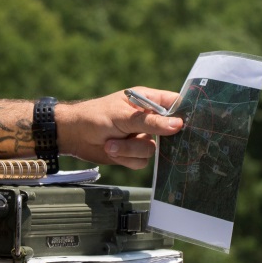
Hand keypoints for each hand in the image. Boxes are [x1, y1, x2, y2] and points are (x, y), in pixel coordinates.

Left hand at [57, 89, 182, 168]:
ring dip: (129, 149)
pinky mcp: (132, 153)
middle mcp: (147, 119)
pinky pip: (141, 161)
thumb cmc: (95, 116)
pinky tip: (112, 150)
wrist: (74, 136)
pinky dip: (125, 158)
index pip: (174, 103)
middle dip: (152, 138)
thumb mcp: (124, 117)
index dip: (184, 112)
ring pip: (151, 151)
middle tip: (139, 136)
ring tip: (112, 143)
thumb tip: (178, 125)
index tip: (187, 124)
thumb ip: (151, 122)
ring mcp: (141, 137)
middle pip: (168, 133)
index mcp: (148, 101)